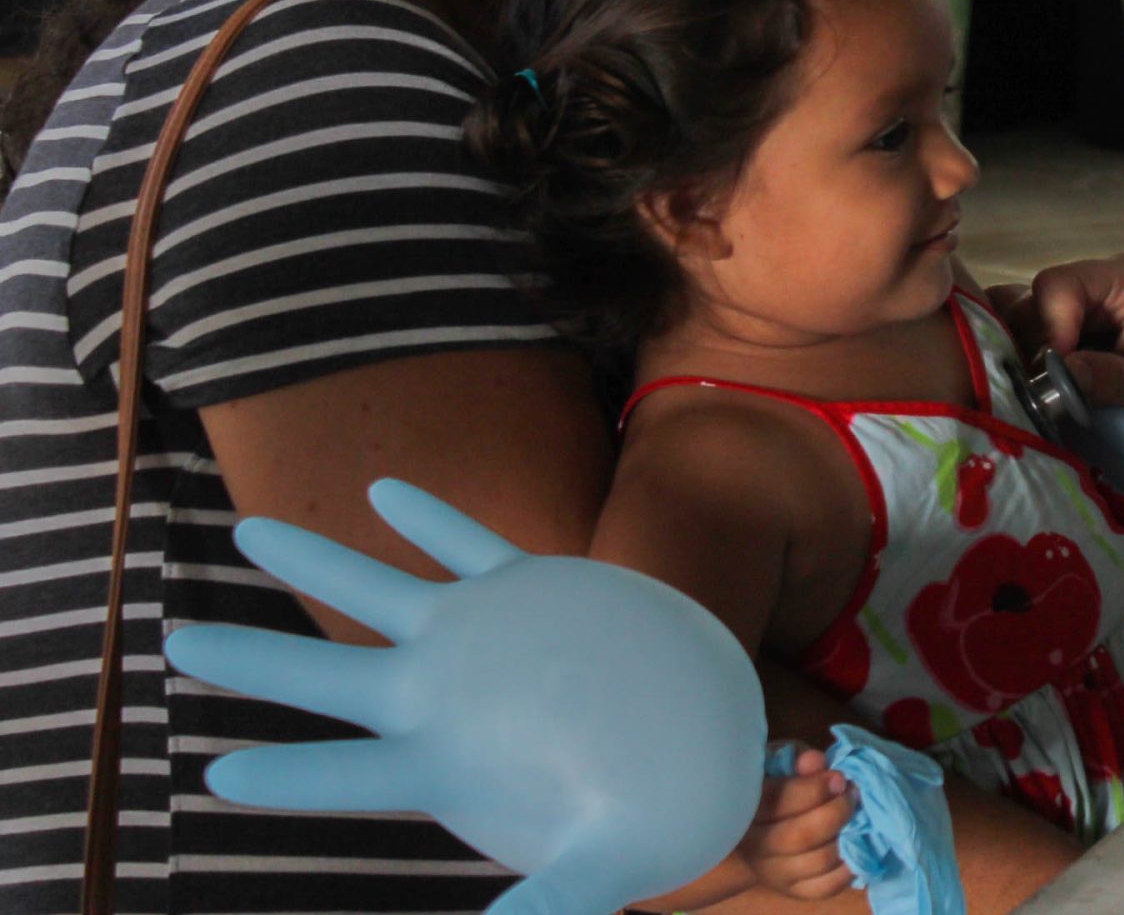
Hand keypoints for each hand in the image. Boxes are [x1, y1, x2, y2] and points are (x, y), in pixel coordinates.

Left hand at [160, 479, 765, 914]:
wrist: (706, 746)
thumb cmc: (651, 815)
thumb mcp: (603, 867)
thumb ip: (554, 907)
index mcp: (448, 766)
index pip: (351, 778)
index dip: (290, 776)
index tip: (216, 775)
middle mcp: (446, 696)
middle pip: (328, 678)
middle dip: (254, 659)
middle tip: (176, 644)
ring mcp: (481, 638)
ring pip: (379, 594)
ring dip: (314, 562)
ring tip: (247, 528)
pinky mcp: (530, 591)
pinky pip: (470, 544)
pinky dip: (429, 518)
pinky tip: (383, 491)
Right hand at [739, 751, 857, 899]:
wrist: (760, 827)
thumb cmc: (775, 782)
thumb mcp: (781, 760)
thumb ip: (797, 758)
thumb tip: (815, 761)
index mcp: (745, 808)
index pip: (777, 802)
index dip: (814, 789)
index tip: (840, 777)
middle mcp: (754, 846)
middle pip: (801, 837)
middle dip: (836, 812)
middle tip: (854, 793)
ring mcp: (774, 873)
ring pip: (818, 861)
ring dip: (848, 836)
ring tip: (860, 814)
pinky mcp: (795, 890)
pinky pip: (827, 886)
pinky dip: (849, 866)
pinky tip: (857, 843)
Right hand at [994, 254, 1123, 442]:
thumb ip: (1110, 378)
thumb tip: (1059, 372)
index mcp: (1123, 281)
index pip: (1058, 284)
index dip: (1049, 325)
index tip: (1056, 372)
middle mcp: (1091, 288)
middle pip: (1030, 303)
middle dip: (1030, 348)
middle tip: (1045, 393)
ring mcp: (1072, 315)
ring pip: (1017, 324)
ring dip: (1020, 361)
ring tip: (1041, 396)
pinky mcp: (1059, 342)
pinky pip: (1019, 343)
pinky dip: (1016, 366)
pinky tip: (1032, 394)